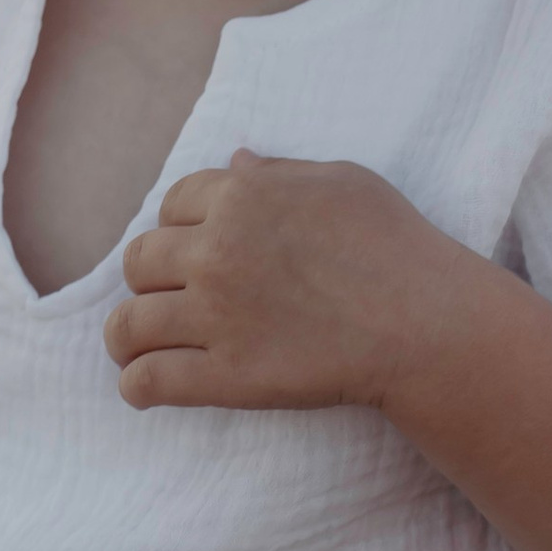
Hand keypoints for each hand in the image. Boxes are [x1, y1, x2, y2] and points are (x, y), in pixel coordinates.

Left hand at [102, 150, 471, 412]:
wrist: (425, 324)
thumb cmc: (396, 246)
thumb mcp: (341, 181)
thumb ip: (279, 173)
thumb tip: (235, 162)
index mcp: (239, 199)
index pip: (171, 206)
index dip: (177, 227)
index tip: (190, 249)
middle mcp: (215, 253)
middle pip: (139, 262)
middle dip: (148, 278)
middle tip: (167, 296)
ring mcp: (214, 316)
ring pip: (129, 323)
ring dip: (125, 336)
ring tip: (133, 347)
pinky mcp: (225, 376)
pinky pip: (150, 380)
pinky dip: (136, 386)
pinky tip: (141, 388)